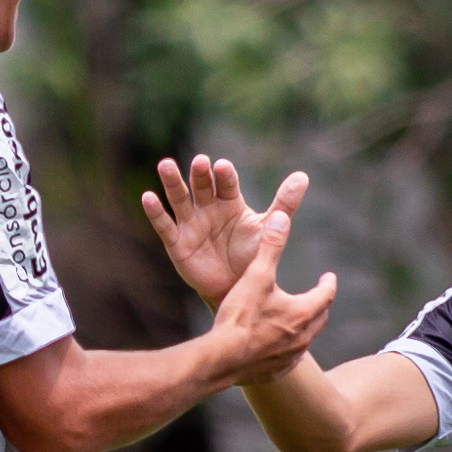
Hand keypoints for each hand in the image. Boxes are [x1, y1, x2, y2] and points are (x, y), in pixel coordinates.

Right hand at [143, 155, 309, 306]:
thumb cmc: (252, 256)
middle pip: (202, 186)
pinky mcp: (177, 242)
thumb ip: (284, 204)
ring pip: (180, 199)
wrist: (236, 289)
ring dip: (172, 182)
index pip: (227, 184)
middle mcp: (208, 208)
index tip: (223, 167)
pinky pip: (165, 225)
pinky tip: (148, 197)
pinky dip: (156, 212)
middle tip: (200, 162)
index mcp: (230, 202)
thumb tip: (303, 176)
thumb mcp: (268, 228)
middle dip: (200, 174)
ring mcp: (191, 224)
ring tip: (166, 165)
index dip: (224, 176)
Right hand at [205, 195, 334, 380]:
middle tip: (317, 297)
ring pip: (305, 341)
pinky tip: (278, 349)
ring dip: (305, 329)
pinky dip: (287, 351)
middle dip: (320, 306)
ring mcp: (289, 358)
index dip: (328, 283)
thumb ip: (270, 246)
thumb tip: (282, 217)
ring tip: (298, 322)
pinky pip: (288, 361)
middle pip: (320, 319)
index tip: (328, 276)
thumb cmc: (239, 316)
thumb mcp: (256, 276)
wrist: (221, 359)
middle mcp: (302, 337)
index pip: (325, 294)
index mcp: (302, 312)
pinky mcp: (274, 372)